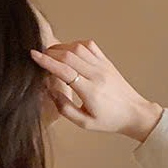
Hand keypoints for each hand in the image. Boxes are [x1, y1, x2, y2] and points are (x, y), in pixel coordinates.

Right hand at [30, 40, 163, 140]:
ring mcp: (103, 66)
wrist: (134, 113)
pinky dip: (76, 45)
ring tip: (51, 54)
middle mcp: (96, 74)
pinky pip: (90, 46)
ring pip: (78, 48)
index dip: (47, 62)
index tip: (33, 56)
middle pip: (69, 55)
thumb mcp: (84, 123)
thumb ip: (65, 108)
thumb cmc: (109, 121)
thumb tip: (50, 91)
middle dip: (51, 52)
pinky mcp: (107, 62)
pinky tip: (69, 51)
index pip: (65, 71)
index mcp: (90, 91)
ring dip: (62, 48)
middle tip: (40, 56)